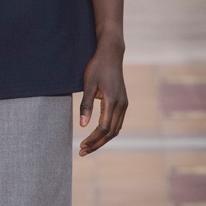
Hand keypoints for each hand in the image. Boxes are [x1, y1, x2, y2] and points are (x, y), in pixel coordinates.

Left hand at [78, 38, 126, 155]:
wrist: (111, 54)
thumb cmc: (97, 67)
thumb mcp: (88, 84)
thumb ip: (85, 105)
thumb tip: (82, 125)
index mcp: (113, 101)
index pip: (104, 128)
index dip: (93, 139)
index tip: (81, 146)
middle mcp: (122, 105)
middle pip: (111, 133)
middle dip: (97, 144)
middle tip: (82, 151)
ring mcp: (124, 104)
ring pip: (116, 129)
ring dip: (102, 139)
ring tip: (88, 146)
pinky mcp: (123, 102)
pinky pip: (117, 122)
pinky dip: (108, 132)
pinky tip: (97, 135)